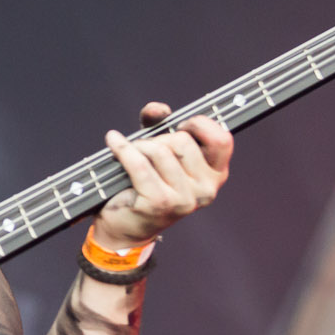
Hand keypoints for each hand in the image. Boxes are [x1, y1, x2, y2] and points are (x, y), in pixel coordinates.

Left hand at [93, 101, 233, 248]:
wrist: (126, 226)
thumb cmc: (146, 185)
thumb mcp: (160, 150)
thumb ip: (161, 124)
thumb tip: (158, 109)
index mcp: (215, 175)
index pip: (222, 140)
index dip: (200, 125)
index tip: (181, 124)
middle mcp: (206, 190)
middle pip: (183, 141)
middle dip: (159, 139)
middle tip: (147, 150)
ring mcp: (185, 199)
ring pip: (160, 150)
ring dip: (139, 147)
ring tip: (132, 156)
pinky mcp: (160, 202)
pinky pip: (139, 163)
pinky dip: (122, 149)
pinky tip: (113, 142)